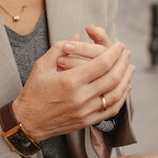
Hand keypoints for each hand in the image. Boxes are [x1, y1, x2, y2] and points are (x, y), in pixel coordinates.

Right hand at [13, 27, 134, 140]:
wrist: (27, 122)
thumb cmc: (34, 91)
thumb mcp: (42, 65)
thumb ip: (60, 48)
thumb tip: (77, 35)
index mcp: (70, 80)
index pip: (102, 63)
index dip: (115, 52)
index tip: (119, 45)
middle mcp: (80, 96)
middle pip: (112, 77)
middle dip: (123, 62)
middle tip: (126, 53)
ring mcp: (85, 111)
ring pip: (115, 94)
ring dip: (126, 79)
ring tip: (130, 68)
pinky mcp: (87, 121)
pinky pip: (111, 109)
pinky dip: (122, 97)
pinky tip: (125, 87)